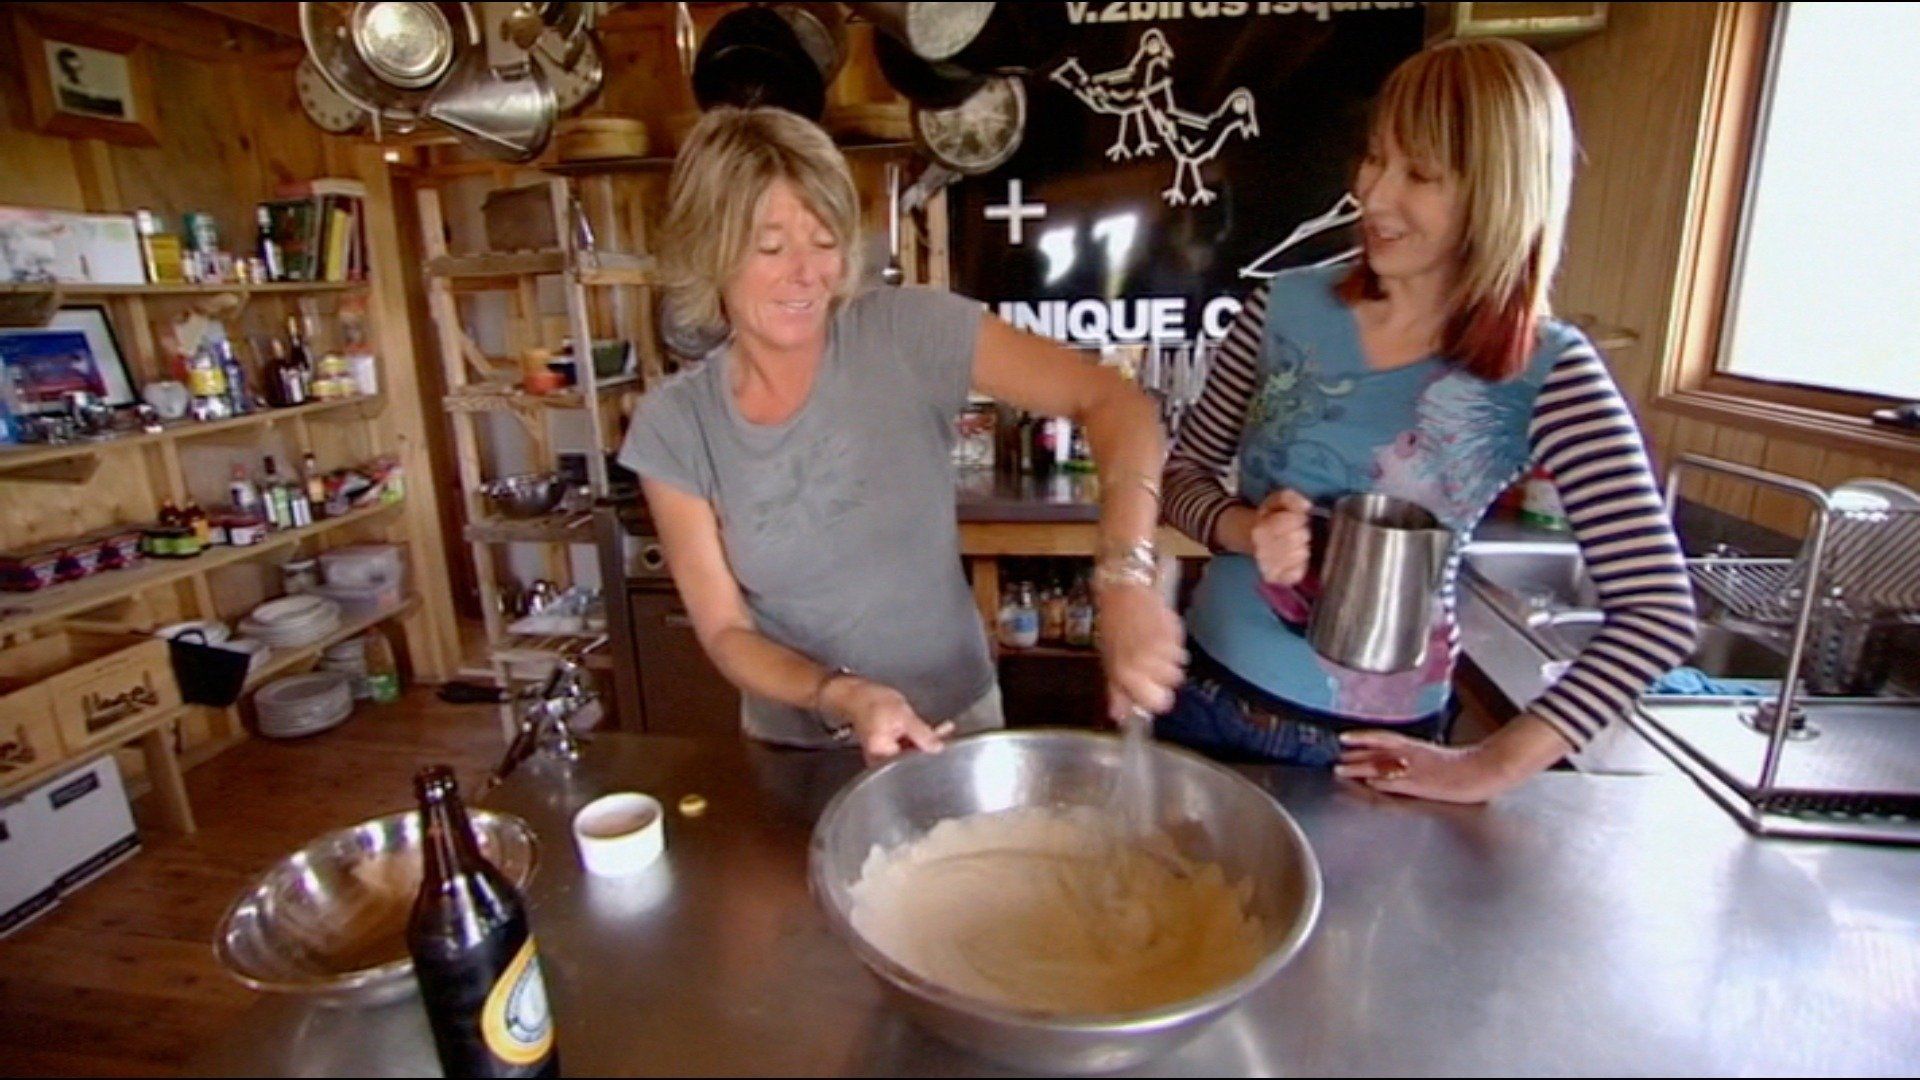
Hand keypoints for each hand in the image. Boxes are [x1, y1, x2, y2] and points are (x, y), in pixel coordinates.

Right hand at [819, 676, 953, 764]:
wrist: (854, 693)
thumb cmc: (871, 702)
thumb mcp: (903, 716)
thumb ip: (921, 734)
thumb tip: (937, 748)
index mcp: (883, 754)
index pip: (913, 763)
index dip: (931, 754)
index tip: (945, 744)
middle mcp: (881, 759)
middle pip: (913, 757)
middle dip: (931, 745)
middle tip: (947, 733)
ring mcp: (884, 754)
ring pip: (912, 750)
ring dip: (927, 740)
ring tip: (943, 729)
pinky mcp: (887, 747)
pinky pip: (907, 745)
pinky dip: (918, 737)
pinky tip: (931, 729)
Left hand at [1095, 582, 1186, 721]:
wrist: (1121, 592)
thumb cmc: (1113, 629)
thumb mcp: (1109, 662)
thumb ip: (1116, 692)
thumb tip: (1120, 717)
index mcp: (1126, 674)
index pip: (1159, 703)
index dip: (1157, 698)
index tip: (1152, 690)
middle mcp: (1146, 662)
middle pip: (1173, 683)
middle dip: (1165, 676)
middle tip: (1153, 664)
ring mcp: (1162, 646)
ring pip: (1180, 665)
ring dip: (1171, 658)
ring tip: (1156, 646)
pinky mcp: (1174, 630)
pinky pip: (1182, 647)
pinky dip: (1174, 643)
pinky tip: (1160, 633)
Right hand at [1250, 489, 1313, 585]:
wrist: (1253, 536)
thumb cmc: (1272, 518)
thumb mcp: (1277, 501)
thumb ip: (1291, 498)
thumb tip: (1306, 506)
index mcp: (1262, 527)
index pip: (1293, 521)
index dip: (1300, 519)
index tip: (1299, 520)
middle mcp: (1261, 548)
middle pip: (1297, 540)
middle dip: (1303, 534)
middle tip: (1299, 533)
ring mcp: (1266, 565)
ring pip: (1300, 557)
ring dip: (1303, 550)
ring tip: (1297, 546)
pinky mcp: (1274, 578)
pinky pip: (1296, 575)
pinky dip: (1300, 567)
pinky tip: (1296, 561)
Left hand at [1333, 715, 1571, 803]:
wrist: (1488, 769)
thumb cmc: (1467, 765)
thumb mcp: (1437, 757)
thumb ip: (1416, 758)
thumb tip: (1398, 761)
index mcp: (1418, 748)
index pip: (1385, 737)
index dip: (1363, 736)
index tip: (1343, 736)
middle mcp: (1415, 755)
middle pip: (1380, 751)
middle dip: (1356, 753)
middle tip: (1335, 755)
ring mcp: (1419, 770)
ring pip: (1385, 766)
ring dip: (1362, 767)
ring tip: (1341, 769)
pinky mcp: (1427, 785)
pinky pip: (1402, 783)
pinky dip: (1384, 783)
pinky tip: (1370, 784)